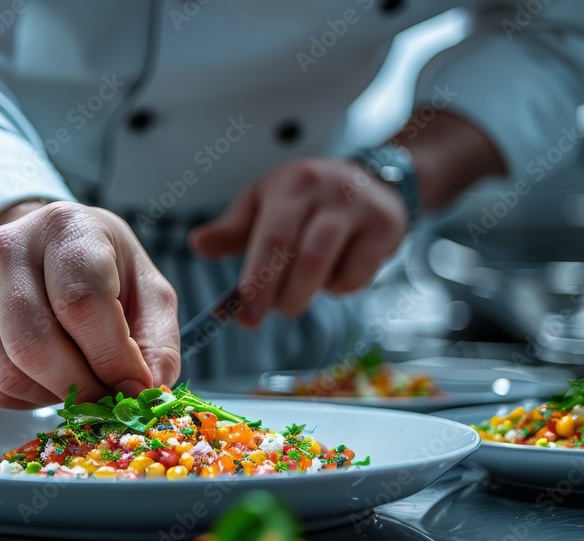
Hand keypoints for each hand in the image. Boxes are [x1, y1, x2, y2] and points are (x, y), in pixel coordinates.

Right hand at [0, 201, 180, 407]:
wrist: (51, 250)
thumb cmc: (107, 270)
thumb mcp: (149, 292)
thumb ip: (157, 342)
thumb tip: (147, 392)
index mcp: (66, 227)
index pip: (80, 302)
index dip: (110, 357)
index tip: (134, 385)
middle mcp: (9, 248)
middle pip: (34, 342)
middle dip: (79, 386)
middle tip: (108, 400)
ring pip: (6, 369)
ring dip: (52, 396)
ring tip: (80, 385)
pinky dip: (25, 401)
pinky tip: (49, 383)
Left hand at [188, 159, 406, 326]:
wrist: (371, 180)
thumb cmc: (305, 196)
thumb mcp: (263, 202)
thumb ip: (232, 229)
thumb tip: (198, 244)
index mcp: (291, 185)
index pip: (272, 239)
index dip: (258, 282)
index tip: (247, 317)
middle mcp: (327, 192)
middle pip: (302, 260)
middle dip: (282, 297)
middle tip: (272, 307)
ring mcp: (360, 209)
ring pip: (327, 270)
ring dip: (305, 295)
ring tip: (297, 292)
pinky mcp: (386, 228)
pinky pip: (356, 278)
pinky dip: (337, 289)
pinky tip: (332, 274)